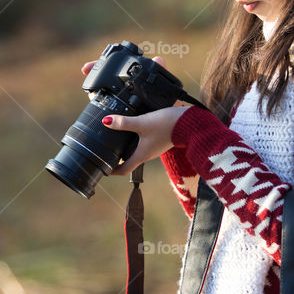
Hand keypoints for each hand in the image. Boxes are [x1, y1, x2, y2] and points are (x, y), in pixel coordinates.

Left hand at [80, 55, 190, 175]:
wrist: (190, 123)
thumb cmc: (167, 126)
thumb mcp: (142, 123)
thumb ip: (124, 122)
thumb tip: (106, 121)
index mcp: (142, 155)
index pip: (124, 170)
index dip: (112, 171)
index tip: (102, 168)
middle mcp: (147, 154)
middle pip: (129, 161)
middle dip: (117, 158)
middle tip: (105, 151)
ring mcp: (154, 147)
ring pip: (136, 151)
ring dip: (126, 148)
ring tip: (115, 139)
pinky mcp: (159, 139)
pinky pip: (144, 143)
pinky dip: (136, 139)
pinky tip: (133, 128)